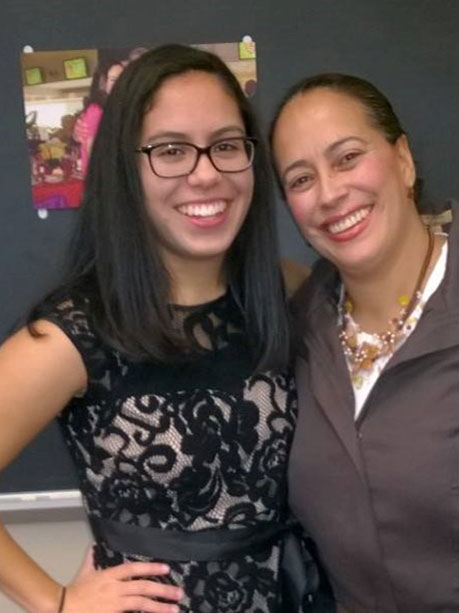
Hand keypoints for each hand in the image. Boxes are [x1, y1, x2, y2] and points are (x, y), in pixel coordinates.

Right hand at [64, 559, 182, 612]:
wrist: (62, 608)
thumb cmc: (74, 592)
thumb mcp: (84, 572)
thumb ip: (91, 558)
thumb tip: (93, 545)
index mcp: (109, 575)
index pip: (133, 569)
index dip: (150, 568)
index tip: (166, 568)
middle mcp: (114, 589)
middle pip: (143, 588)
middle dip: (163, 590)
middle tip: (179, 593)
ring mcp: (114, 605)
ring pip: (141, 604)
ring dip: (159, 607)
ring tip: (174, 608)